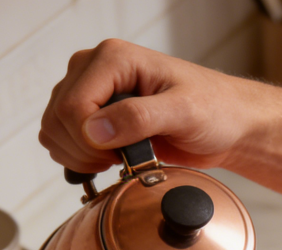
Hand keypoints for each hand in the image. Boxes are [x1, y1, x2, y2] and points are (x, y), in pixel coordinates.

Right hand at [39, 39, 262, 175]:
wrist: (227, 124)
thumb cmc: (214, 110)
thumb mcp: (184, 112)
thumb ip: (138, 118)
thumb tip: (95, 130)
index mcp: (113, 59)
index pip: (71, 106)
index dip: (89, 141)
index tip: (119, 155)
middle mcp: (95, 70)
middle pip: (57, 119)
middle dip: (84, 151)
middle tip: (120, 159)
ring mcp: (92, 93)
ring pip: (54, 131)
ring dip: (81, 156)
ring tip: (118, 159)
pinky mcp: (95, 116)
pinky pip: (64, 140)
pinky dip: (80, 158)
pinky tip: (110, 159)